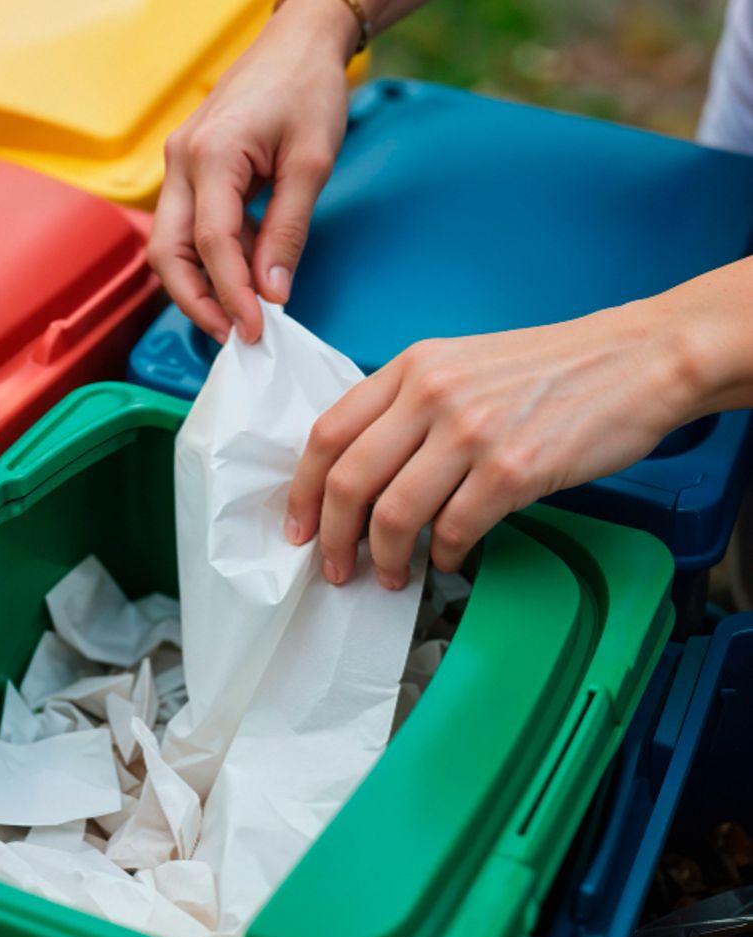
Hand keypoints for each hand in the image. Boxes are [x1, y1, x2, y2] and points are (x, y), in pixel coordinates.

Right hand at [148, 0, 354, 344]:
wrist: (298, 38)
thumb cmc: (309, 88)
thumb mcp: (312, 162)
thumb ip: (288, 230)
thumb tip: (273, 292)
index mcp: (211, 154)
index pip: (211, 244)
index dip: (231, 295)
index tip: (255, 331)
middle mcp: (181, 159)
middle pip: (168, 253)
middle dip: (196, 302)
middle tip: (235, 337)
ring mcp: (178, 162)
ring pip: (170, 243)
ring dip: (199, 285)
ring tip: (240, 315)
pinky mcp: (188, 167)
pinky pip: (187, 225)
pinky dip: (209, 258)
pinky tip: (242, 275)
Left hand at [285, 300, 696, 586]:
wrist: (636, 360)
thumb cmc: (552, 368)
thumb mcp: (462, 363)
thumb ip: (409, 404)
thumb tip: (364, 470)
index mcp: (412, 367)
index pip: (328, 433)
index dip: (304, 491)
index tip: (300, 527)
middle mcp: (432, 395)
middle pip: (349, 481)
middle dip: (333, 538)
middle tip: (336, 568)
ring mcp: (472, 433)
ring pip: (394, 515)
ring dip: (385, 559)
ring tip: (392, 576)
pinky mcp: (513, 471)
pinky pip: (454, 531)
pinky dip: (444, 556)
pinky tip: (449, 559)